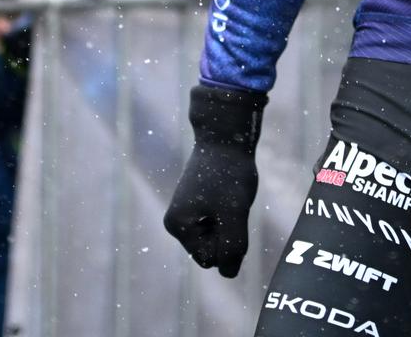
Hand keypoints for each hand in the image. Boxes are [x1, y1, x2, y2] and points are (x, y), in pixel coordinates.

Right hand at [163, 85, 265, 276]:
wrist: (226, 136)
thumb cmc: (229, 174)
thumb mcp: (235, 214)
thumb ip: (232, 247)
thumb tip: (227, 273)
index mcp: (178, 227)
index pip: (210, 260)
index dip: (229, 242)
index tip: (231, 212)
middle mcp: (176, 223)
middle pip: (211, 252)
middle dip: (227, 234)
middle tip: (231, 204)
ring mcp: (185, 214)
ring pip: (216, 239)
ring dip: (229, 223)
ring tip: (228, 198)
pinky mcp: (195, 206)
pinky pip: (217, 226)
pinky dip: (228, 215)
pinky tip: (226, 194)